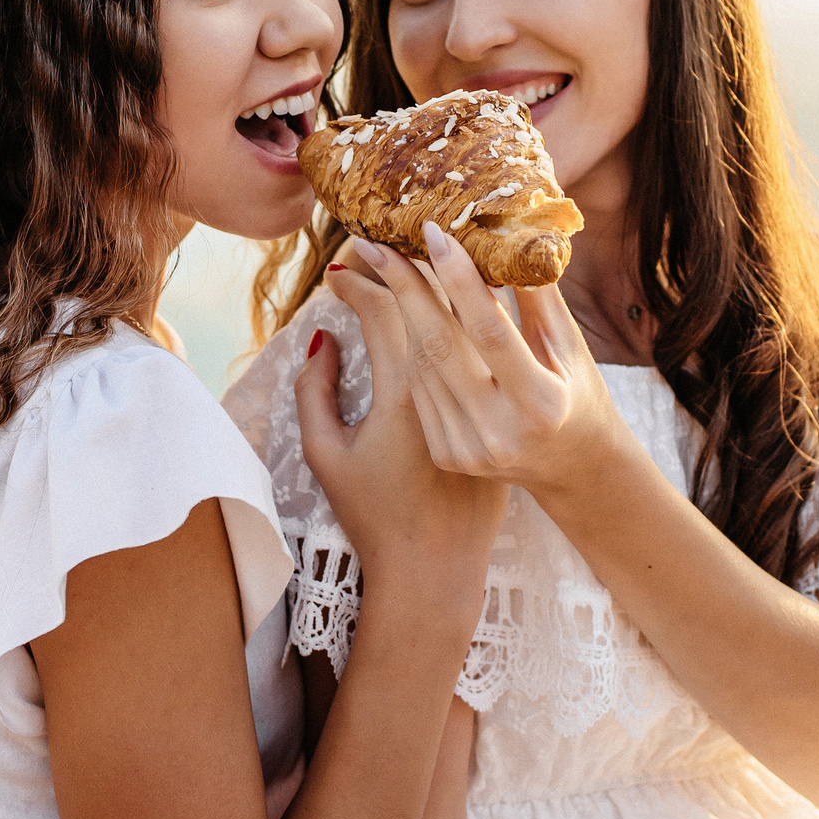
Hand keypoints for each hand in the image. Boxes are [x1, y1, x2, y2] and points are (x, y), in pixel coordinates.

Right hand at [295, 260, 506, 600]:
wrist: (438, 570)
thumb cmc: (374, 518)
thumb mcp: (327, 457)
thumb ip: (313, 392)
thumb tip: (323, 339)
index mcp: (404, 398)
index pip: (385, 313)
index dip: (360, 283)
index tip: (339, 272)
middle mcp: (452, 391)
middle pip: (431, 302)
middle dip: (399, 266)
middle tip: (373, 247)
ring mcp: (486, 401)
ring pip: (467, 320)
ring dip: (439, 283)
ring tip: (412, 261)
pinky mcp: (504, 413)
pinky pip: (488, 349)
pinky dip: (468, 319)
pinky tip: (452, 301)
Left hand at [354, 224, 642, 507]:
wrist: (576, 471)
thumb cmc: (579, 395)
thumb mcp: (570, 347)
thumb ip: (538, 295)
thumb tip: (507, 229)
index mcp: (539, 405)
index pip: (488, 329)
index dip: (457, 278)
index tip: (432, 232)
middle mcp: (498, 433)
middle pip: (438, 346)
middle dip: (404, 287)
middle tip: (376, 242)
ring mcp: (466, 449)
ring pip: (421, 364)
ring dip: (403, 311)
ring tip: (389, 267)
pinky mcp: (446, 454)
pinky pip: (419, 388)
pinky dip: (413, 346)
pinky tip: (408, 314)